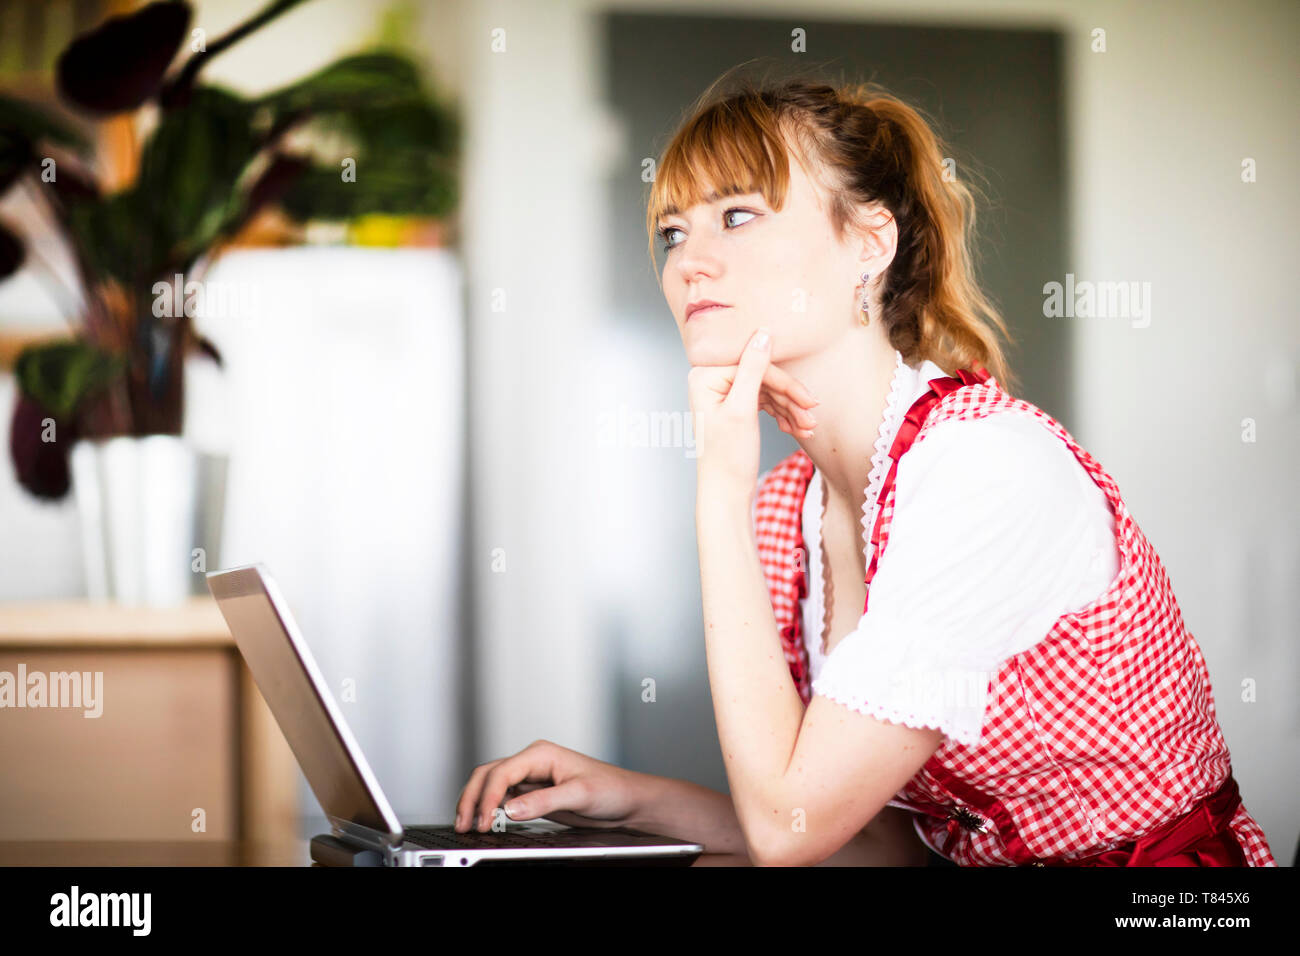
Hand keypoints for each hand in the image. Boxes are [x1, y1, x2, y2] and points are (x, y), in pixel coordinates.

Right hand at [453, 739, 645, 831]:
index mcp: (541, 754)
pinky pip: (502, 799)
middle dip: (472, 797)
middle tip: (464, 822)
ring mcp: (531, 779)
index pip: (502, 772)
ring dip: (477, 803)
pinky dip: (489, 809)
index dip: (488, 796)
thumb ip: (543, 801)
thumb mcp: (579, 794)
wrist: (625, 800)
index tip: (485, 820)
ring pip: (491, 786)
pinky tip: (485, 822)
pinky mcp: (533, 795)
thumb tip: (511, 808)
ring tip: (467, 824)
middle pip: (488, 775)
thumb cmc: (611, 788)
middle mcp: (532, 763)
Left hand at [687, 328, 819, 489]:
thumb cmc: (727, 458)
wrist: (725, 494)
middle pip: (762, 377)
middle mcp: (710, 381)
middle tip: (813, 416)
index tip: (810, 400)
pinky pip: (764, 402)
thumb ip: (752, 369)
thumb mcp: (742, 410)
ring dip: (790, 409)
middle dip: (790, 398)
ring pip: (767, 391)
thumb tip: (763, 332)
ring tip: (809, 427)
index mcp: (704, 376)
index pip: (755, 366)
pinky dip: (782, 414)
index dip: (785, 383)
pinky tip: (797, 428)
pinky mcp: (734, 407)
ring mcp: (723, 394)